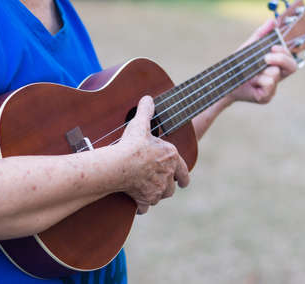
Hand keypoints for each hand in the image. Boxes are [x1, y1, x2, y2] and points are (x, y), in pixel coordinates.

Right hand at [117, 96, 189, 213]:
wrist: (120, 164)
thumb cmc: (132, 144)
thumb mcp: (140, 124)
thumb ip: (145, 111)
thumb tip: (148, 98)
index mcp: (171, 158)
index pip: (183, 171)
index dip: (184, 177)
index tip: (184, 182)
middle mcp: (168, 175)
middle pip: (171, 186)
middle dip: (167, 186)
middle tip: (163, 185)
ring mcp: (158, 189)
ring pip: (160, 195)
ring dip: (156, 194)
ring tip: (150, 191)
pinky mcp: (145, 199)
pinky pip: (146, 206)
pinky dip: (142, 205)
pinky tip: (138, 203)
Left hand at [226, 19, 296, 103]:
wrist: (224, 81)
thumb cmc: (238, 66)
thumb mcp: (250, 47)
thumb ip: (261, 34)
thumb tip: (273, 21)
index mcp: (276, 66)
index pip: (290, 59)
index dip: (285, 52)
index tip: (273, 47)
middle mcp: (276, 78)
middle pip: (292, 67)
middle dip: (280, 59)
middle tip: (265, 58)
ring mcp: (272, 89)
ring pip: (275, 75)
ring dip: (261, 72)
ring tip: (251, 74)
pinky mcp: (265, 97)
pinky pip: (269, 85)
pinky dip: (259, 81)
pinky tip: (252, 82)